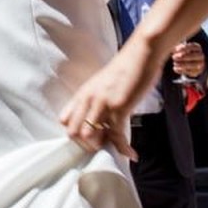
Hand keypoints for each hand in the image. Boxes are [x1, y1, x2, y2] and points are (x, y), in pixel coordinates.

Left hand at [60, 39, 161, 160]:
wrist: (142, 53)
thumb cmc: (127, 68)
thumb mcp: (104, 84)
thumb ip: (98, 100)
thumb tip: (101, 120)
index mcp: (83, 92)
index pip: (65, 120)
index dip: (75, 134)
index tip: (89, 140)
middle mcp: (88, 98)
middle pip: (73, 132)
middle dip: (87, 145)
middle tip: (103, 147)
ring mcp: (102, 103)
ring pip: (89, 136)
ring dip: (102, 146)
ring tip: (115, 148)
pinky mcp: (118, 107)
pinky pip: (116, 136)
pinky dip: (123, 149)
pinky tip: (131, 154)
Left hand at [170, 41, 204, 78]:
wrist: (192, 62)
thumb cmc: (185, 53)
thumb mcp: (182, 48)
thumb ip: (180, 48)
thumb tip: (177, 51)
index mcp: (197, 48)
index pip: (193, 46)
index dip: (184, 48)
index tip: (176, 49)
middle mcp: (201, 56)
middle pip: (193, 56)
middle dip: (182, 57)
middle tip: (174, 57)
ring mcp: (200, 64)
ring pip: (192, 65)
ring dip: (181, 64)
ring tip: (174, 63)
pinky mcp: (197, 71)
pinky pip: (189, 72)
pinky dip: (181, 70)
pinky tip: (175, 68)